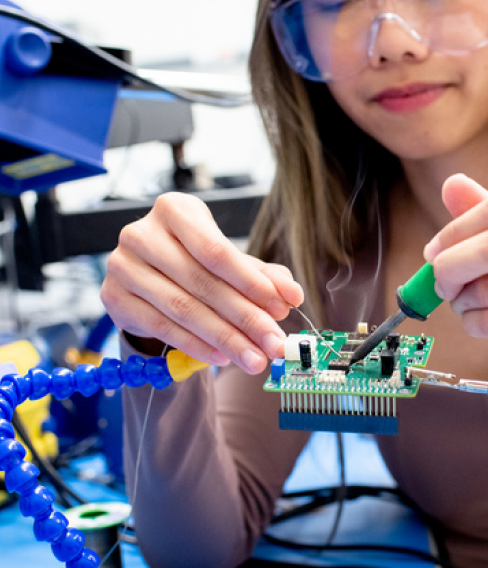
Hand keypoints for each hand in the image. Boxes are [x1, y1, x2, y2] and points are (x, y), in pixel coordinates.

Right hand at [100, 192, 303, 373]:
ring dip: (224, 339)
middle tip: (274, 343)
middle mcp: (141, 233)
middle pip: (202, 283)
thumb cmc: (194, 259)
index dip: (250, 282)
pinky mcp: (114, 298)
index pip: (217, 251)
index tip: (281, 309)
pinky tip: (221, 357)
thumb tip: (292, 294)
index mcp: (174, 209)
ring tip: (254, 358)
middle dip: (245, 318)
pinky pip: (162, 327)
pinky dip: (195, 345)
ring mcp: (122, 266)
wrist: (146, 273)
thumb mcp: (230, 261)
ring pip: (183, 309)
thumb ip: (264, 275)